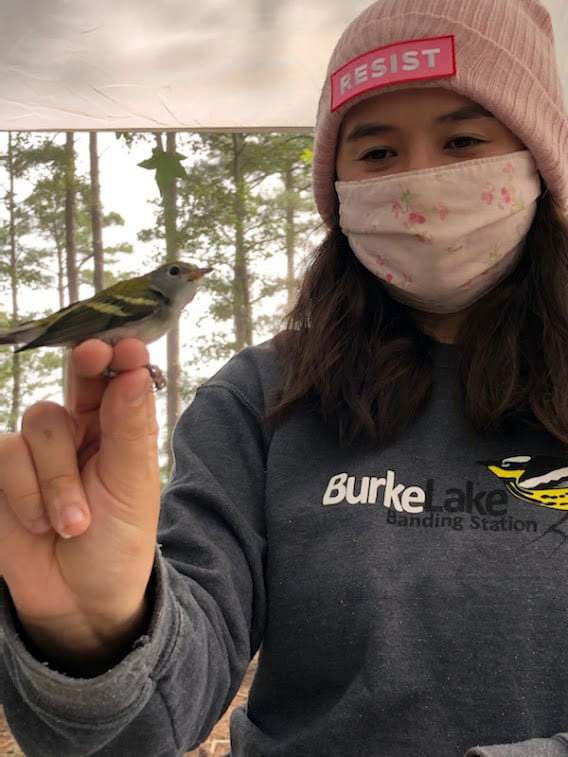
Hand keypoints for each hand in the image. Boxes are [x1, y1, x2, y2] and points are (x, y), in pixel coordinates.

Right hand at [0, 338, 160, 673]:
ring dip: (56, 479)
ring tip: (72, 524)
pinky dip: (24, 492)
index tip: (127, 344)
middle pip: (76, 383)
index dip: (119, 356)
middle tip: (94, 357)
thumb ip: (130, 430)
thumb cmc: (119, 542)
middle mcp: (79, 431)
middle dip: (86, 368)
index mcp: (118, 430)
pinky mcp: (3, 474)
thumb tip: (134, 373)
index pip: (118, 379)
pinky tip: (40, 525)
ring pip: (39, 424)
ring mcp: (37, 451)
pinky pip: (3, 453)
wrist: (78, 602)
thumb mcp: (133, 489)